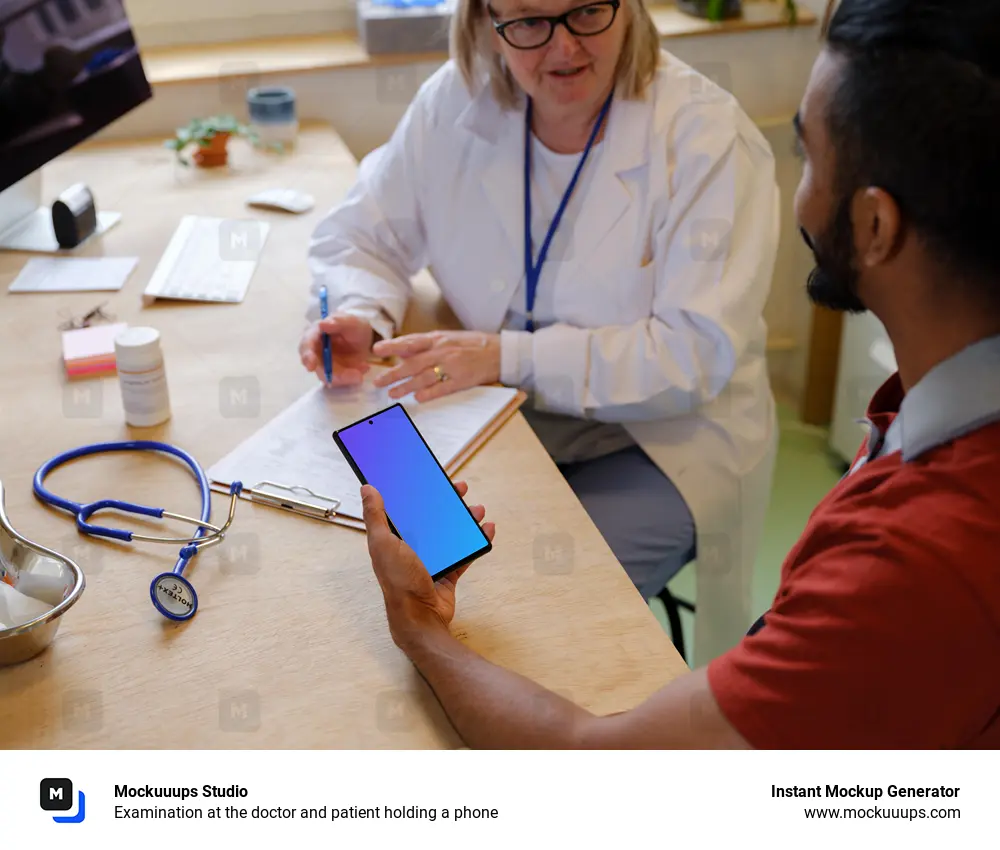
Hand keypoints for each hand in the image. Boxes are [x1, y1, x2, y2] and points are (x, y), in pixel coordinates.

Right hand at [299, 313, 374, 386]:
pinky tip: (363, 368)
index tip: (311, 365)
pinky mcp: (332, 373)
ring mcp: (323, 363)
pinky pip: (337, 380)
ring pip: (325, 375)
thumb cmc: (354, 327)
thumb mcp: (352, 322)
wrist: (365, 339)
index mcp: (315, 333)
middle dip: (324, 372)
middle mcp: (315, 350)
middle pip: (311, 364)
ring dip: (342, 377)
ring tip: (359, 374)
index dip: (307, 355)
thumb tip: (321, 324)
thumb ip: (338, 322)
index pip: (307, 344)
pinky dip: (350, 377)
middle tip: (335, 378)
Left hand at [362, 480, 494, 651]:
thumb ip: (375, 516)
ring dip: (465, 520)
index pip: (406, 508)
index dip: (417, 491)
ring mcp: (432, 560)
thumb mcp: (383, 544)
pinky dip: (477, 541)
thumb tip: (367, 488)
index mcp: (394, 539)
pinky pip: (466, 553)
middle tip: (460, 488)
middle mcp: (412, 548)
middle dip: (447, 502)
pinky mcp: (449, 572)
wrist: (420, 617)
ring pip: (451, 533)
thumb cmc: (398, 582)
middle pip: (432, 518)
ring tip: (477, 510)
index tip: (430, 477)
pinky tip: (487, 530)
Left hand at [372, 331, 500, 401]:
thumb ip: (426, 344)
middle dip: (394, 372)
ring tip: (393, 393)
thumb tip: (403, 352)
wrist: (499, 352)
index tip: (377, 350)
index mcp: (438, 339)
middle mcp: (442, 351)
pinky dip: (430, 393)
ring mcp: (452, 366)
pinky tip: (418, 398)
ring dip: (407, 385)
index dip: (393, 346)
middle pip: (413, 362)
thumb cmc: (472, 344)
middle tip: (379, 381)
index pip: (411, 342)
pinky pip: (443, 387)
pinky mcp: (462, 380)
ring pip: (424, 376)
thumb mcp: (448, 337)